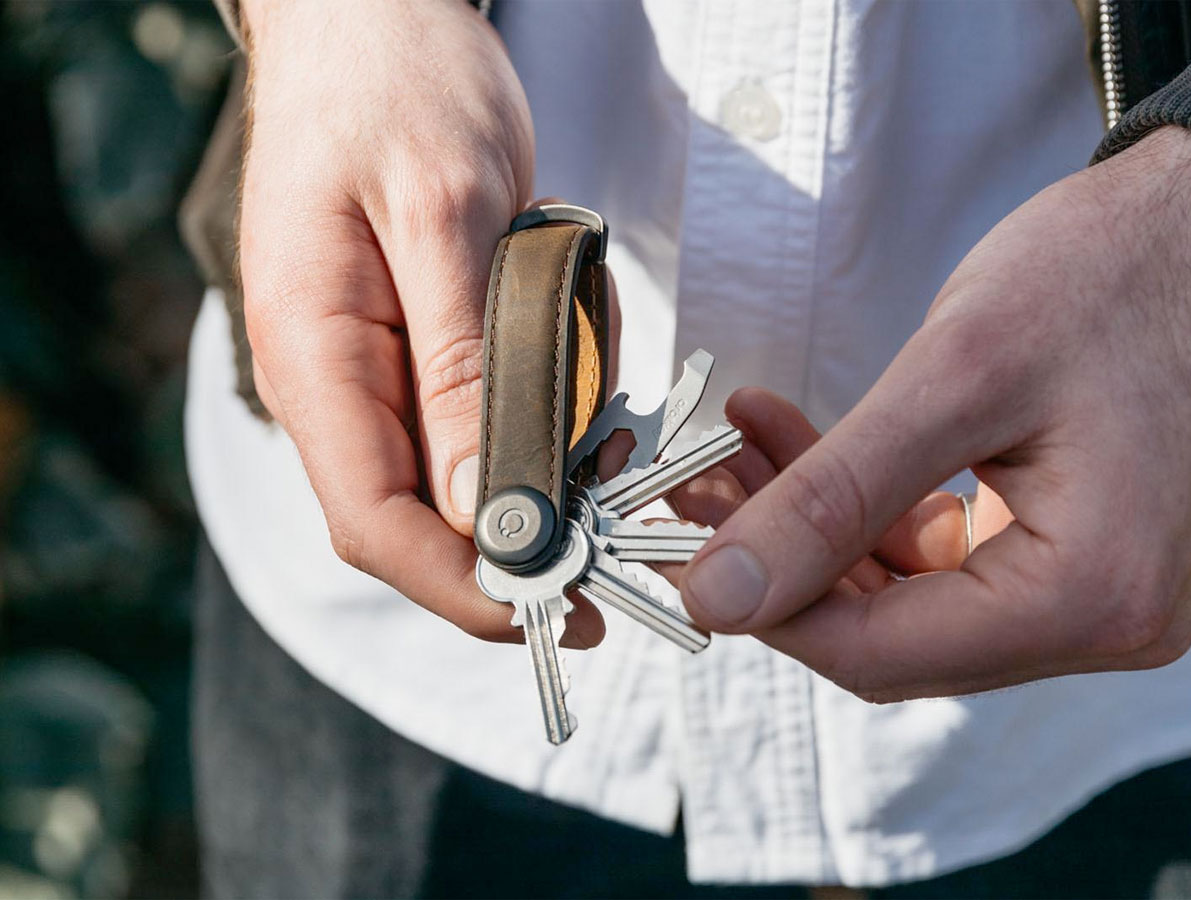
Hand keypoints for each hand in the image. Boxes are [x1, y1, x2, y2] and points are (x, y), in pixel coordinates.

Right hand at [237, 0, 604, 645]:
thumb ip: (461, 372)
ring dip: (550, 431)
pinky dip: (549, 386)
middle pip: (425, 519)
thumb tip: (483, 516)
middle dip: (529, 515)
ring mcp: (375, 370)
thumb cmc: (397, 87)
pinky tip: (570, 312)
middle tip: (616, 473)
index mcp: (315, 359)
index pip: (376, 528)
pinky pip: (488, 410)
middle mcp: (336, 385)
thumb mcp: (446, 215)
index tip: (564, 609)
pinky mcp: (418, 349)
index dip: (467, 589)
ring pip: (470, 468)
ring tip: (585, 324)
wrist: (375, 18)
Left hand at [677, 126, 1190, 699]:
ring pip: (902, 596)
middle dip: (778, 562)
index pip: (879, 654)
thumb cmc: (1111, 273)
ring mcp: (1088, 589)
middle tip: (695, 487)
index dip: (766, 608)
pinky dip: (860, 506)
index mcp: (1089, 595)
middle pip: (888, 634)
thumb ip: (832, 495)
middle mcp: (1101, 618)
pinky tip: (795, 441)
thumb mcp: (955, 377)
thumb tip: (721, 593)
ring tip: (732, 452)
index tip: (683, 549)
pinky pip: (936, 554)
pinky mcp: (1067, 548)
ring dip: (809, 528)